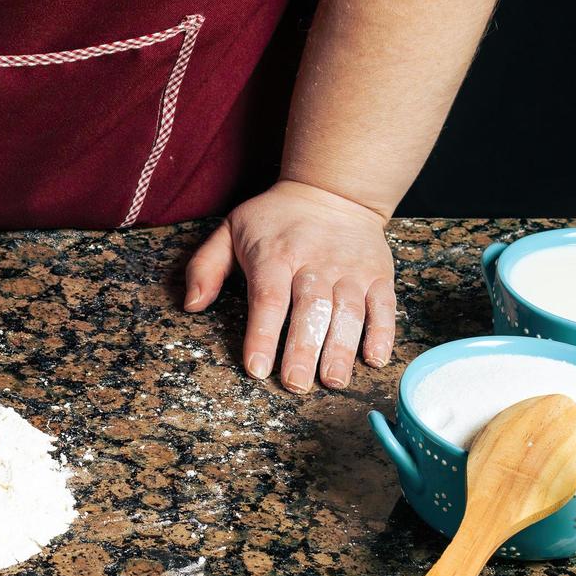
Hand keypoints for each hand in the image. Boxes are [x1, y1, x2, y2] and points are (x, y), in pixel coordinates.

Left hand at [183, 180, 395, 391]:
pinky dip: (381, 333)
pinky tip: (374, 360)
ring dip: (341, 348)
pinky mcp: (378, 274)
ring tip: (332, 380)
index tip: (256, 369)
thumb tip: (191, 305)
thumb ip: (205, 267)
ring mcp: (350, 269)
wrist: (333, 190)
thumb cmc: (274, 219)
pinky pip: (383, 305)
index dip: (262, 335)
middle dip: (302, 350)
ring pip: (347, 311)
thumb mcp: (230, 230)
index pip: (268, 299)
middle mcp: (315, 262)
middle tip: (295, 384)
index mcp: (275, 255)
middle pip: (310, 309)